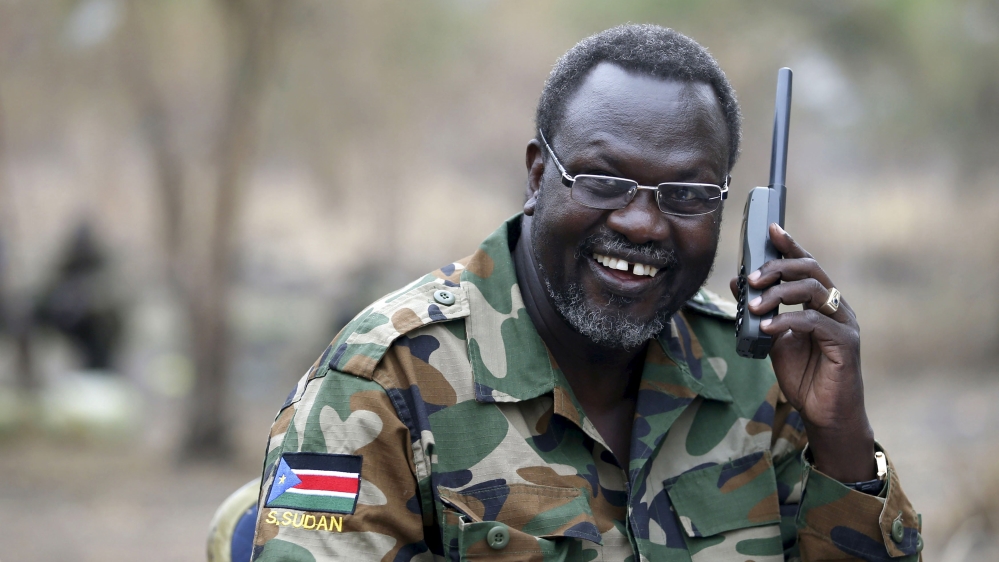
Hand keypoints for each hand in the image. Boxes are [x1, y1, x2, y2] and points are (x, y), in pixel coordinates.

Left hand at [729, 223, 874, 481]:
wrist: (824, 414)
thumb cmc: (802, 376)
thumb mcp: (773, 338)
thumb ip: (760, 312)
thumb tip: (738, 282)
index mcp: (821, 302)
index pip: (807, 264)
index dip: (790, 244)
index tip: (770, 228)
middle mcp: (837, 307)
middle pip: (811, 270)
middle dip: (779, 268)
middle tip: (752, 279)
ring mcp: (844, 323)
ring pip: (813, 291)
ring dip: (779, 294)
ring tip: (754, 307)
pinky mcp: (845, 343)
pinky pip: (814, 321)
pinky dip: (787, 321)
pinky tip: (767, 328)